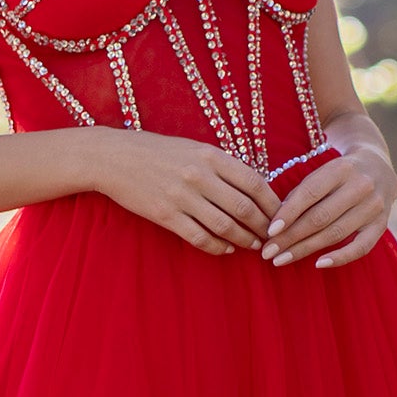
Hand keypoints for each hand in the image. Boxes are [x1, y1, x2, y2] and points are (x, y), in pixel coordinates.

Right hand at [89, 130, 280, 255]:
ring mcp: (182, 197)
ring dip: (244, 239)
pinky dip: (217, 246)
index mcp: (210, 156)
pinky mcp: (166, 215)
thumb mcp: (194, 147)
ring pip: (225, 226)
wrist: (114, 158)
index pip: (254, 182)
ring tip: (253, 245)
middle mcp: (199, 176)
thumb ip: (221, 165)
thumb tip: (253, 188)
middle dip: (263, 226)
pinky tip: (226, 249)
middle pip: (243, 208)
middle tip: (272, 236)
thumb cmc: (157, 151)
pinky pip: (199, 237)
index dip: (272, 203)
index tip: (282, 215)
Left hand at [262, 144, 396, 269]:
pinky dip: (340, 257)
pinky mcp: (382, 224)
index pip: (310, 192)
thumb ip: (301, 193)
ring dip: (306, 249)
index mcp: (341, 168)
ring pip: (336, 233)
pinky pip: (361, 247)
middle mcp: (361, 186)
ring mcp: (374, 206)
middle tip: (268, 252)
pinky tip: (319, 264)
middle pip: (320, 217)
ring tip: (282, 259)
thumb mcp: (322, 172)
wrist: (379, 167)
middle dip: (291, 237)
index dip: (288, 213)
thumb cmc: (339, 173)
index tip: (269, 232)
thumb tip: (275, 223)